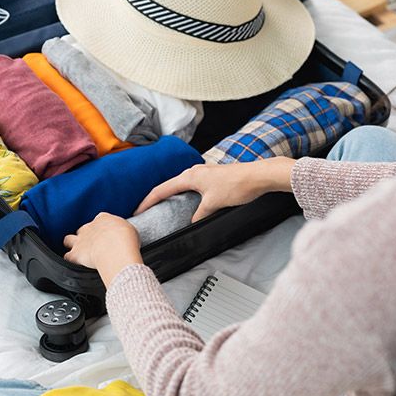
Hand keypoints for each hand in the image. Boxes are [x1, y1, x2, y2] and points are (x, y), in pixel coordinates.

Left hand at [63, 213, 143, 287]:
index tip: (107, 233)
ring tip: (77, 250)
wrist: (116, 250)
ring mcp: (80, 240)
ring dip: (71, 244)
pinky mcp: (76, 253)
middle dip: (86, 236)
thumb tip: (125, 237)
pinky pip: (67, 257)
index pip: (100, 219)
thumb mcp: (130, 230)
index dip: (102, 227)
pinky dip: (69, 260)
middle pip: (83, 229)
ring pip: (68, 239)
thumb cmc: (126, 240)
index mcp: (103, 219)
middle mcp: (89, 228)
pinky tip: (74, 263)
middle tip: (94, 244)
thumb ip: (123, 231)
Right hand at [134, 157, 295, 221]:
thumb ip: (200, 215)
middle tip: (145, 210)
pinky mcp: (212, 177)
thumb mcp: (214, 205)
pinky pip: (191, 186)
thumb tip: (192, 223)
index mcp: (190, 176)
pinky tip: (187, 202)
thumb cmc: (237, 185)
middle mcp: (194, 172)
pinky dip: (183, 194)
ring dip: (170, 196)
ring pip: (180, 185)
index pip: (161, 189)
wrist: (258, 175)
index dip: (147, 201)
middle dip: (155, 198)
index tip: (137, 211)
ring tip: (162, 207)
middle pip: (168, 186)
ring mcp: (203, 173)